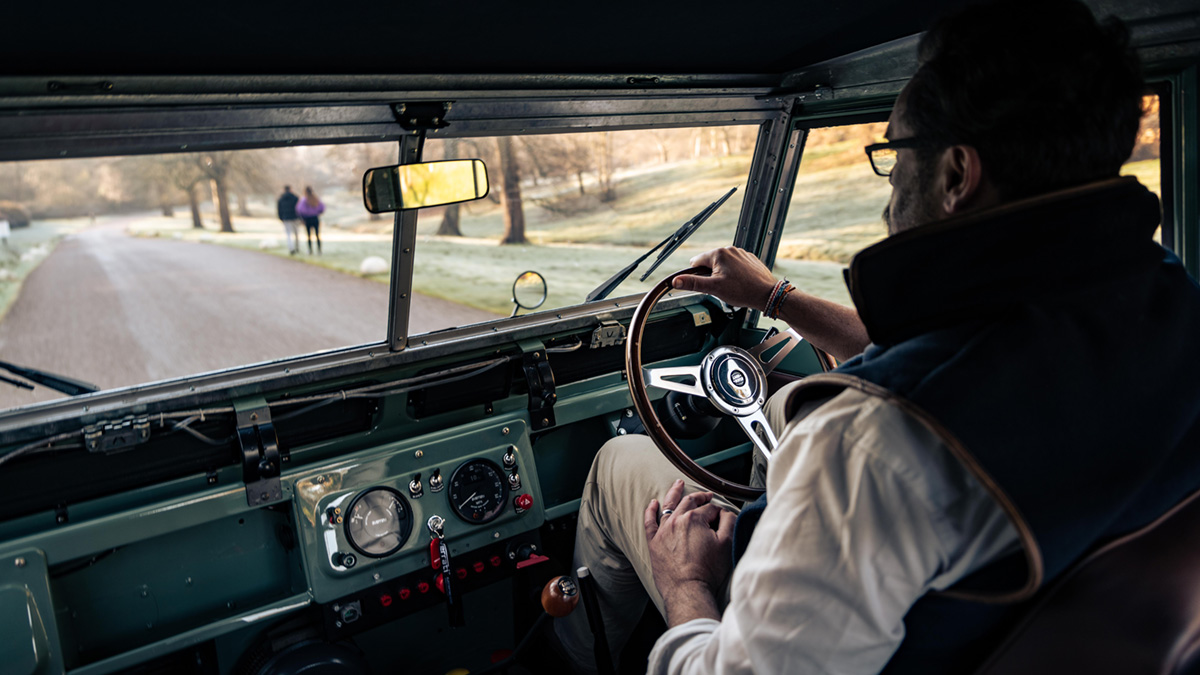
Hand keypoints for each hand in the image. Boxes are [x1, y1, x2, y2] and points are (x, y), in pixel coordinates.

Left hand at [644, 479, 735, 625]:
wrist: (688, 591)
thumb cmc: (708, 570)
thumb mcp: (727, 544)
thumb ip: (729, 522)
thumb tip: (725, 512)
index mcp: (695, 518)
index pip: (710, 509)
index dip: (719, 512)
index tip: (723, 518)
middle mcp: (676, 520)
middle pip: (689, 503)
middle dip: (700, 497)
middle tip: (706, 496)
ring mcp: (663, 531)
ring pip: (668, 506)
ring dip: (674, 493)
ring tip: (678, 484)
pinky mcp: (653, 543)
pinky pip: (649, 522)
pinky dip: (650, 511)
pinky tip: (653, 503)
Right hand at [672, 246, 778, 310]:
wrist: (766, 293)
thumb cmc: (742, 290)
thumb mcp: (713, 288)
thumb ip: (693, 283)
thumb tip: (675, 281)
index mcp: (718, 253)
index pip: (696, 262)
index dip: (697, 275)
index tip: (705, 284)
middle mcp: (729, 249)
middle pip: (710, 263)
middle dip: (711, 275)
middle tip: (721, 287)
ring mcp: (740, 253)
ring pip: (722, 264)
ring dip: (722, 274)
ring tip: (732, 286)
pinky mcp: (749, 258)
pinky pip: (735, 265)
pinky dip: (734, 273)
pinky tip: (740, 283)